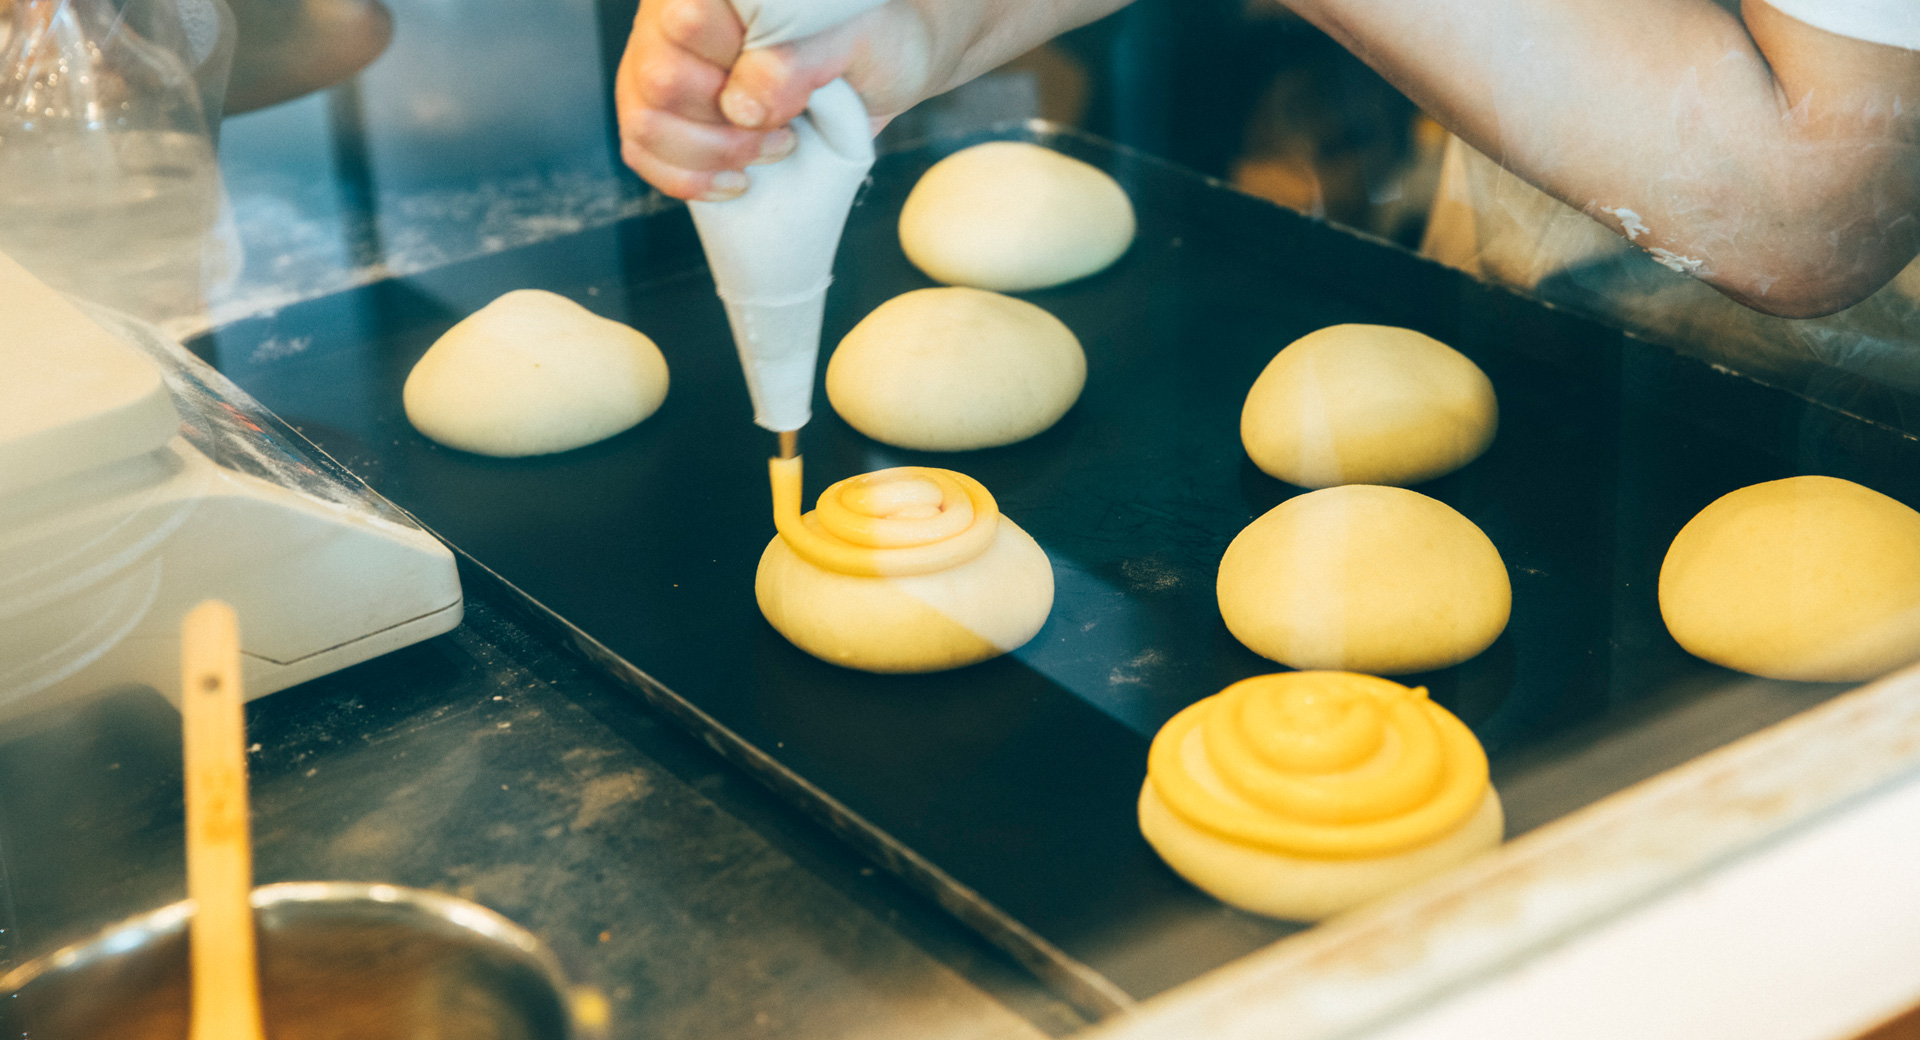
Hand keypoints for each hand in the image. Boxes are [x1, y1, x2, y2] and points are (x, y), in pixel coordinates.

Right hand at [615, 0, 932, 200]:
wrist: (885, 61)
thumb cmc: (869, 37)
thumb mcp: (851, 40)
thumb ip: (796, 62)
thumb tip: (741, 106)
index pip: (688, 23)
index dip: (735, 69)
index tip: (789, 88)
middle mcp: (673, 14)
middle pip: (660, 80)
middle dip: (728, 125)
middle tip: (786, 128)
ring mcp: (659, 60)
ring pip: (645, 123)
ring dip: (714, 155)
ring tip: (772, 147)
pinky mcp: (661, 109)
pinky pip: (641, 152)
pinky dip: (690, 180)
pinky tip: (737, 180)